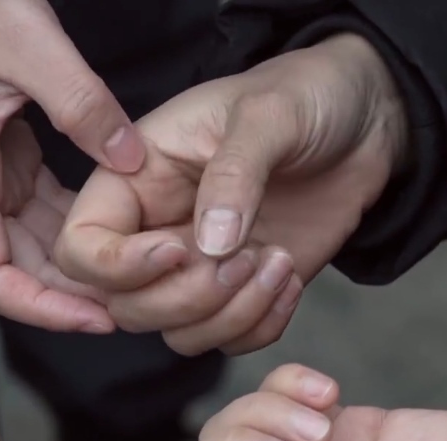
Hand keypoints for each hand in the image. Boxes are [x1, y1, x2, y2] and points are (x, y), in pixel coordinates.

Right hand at [0, 0, 146, 332]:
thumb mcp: (30, 45)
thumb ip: (80, 102)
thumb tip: (131, 160)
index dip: (39, 308)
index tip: (97, 317)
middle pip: (15, 273)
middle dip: (71, 298)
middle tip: (138, 305)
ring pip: (32, 252)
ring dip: (78, 271)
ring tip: (138, 280)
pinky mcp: (6, 172)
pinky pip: (43, 220)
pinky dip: (78, 237)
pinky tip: (123, 240)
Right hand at [54, 33, 408, 352]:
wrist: (366, 122)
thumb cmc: (308, 96)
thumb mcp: (269, 114)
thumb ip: (234, 173)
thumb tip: (209, 245)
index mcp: (139, 176)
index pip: (81, 245)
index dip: (115, 266)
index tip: (182, 248)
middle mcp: (158, 227)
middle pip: (125, 305)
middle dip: (186, 299)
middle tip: (245, 259)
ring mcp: (202, 264)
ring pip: (177, 332)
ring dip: (229, 316)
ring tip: (278, 264)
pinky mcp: (245, 288)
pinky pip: (230, 339)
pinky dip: (260, 328)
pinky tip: (291, 280)